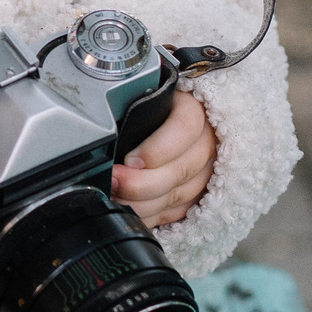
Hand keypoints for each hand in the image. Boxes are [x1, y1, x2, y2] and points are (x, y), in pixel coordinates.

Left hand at [111, 91, 217, 228]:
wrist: (174, 117)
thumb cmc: (153, 107)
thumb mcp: (143, 96)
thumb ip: (129, 106)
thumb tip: (105, 131)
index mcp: (194, 109)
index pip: (185, 127)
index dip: (158, 148)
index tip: (130, 160)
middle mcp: (207, 141)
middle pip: (181, 169)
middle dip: (141, 183)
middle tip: (113, 183)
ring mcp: (206, 171)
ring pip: (178, 194)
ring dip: (143, 203)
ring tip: (114, 199)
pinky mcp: (198, 193)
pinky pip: (176, 211)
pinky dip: (151, 215)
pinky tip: (130, 212)